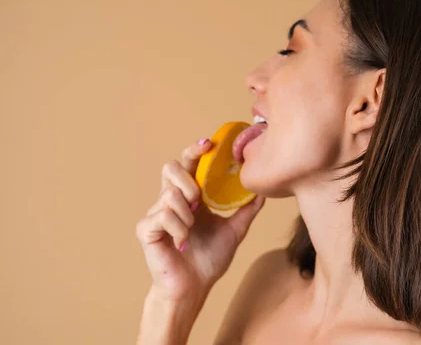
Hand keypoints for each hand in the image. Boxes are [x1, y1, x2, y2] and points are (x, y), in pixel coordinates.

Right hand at [135, 139, 265, 301]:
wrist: (194, 287)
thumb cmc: (209, 260)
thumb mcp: (234, 230)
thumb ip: (246, 210)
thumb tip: (262, 191)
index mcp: (190, 197)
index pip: (189, 164)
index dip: (195, 150)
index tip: (209, 143)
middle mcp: (171, 201)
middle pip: (170, 167)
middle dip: (188, 179)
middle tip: (199, 200)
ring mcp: (157, 213)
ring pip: (170, 194)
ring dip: (187, 213)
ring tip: (191, 231)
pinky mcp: (146, 229)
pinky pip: (162, 216)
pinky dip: (178, 228)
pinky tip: (181, 242)